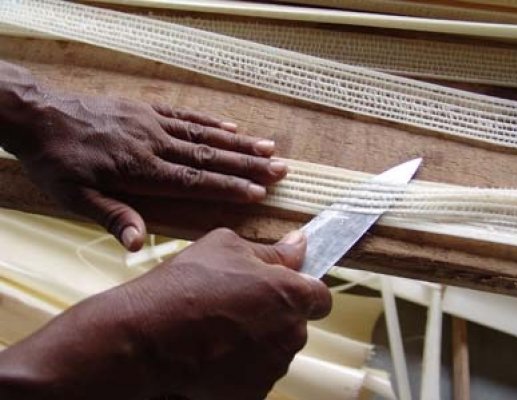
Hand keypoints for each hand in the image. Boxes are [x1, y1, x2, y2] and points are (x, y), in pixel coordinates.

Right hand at [0, 229, 330, 399]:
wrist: (148, 336)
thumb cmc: (186, 285)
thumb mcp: (227, 247)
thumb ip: (272, 250)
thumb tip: (299, 243)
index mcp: (291, 294)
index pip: (321, 296)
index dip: (303, 290)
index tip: (282, 288)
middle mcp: (290, 334)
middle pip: (296, 324)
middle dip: (276, 314)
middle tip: (238, 305)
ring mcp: (272, 368)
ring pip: (276, 349)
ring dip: (259, 339)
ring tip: (221, 328)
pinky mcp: (253, 393)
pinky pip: (257, 373)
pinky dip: (243, 365)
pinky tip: (215, 351)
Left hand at [4, 89, 286, 250]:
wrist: (39, 114)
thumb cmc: (57, 161)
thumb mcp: (74, 196)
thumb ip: (112, 216)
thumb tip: (137, 245)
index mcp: (142, 170)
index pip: (195, 181)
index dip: (228, 187)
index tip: (258, 192)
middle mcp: (155, 145)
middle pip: (209, 157)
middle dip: (247, 165)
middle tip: (279, 168)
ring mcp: (153, 124)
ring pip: (204, 135)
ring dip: (238, 143)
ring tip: (268, 148)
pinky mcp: (147, 109)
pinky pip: (185, 115)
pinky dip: (211, 122)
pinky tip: (231, 127)